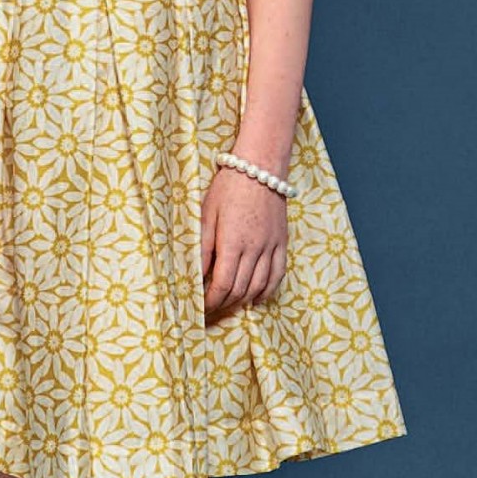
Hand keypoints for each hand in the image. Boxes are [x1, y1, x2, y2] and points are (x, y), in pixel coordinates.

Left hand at [201, 163, 287, 322]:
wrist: (259, 167)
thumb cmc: (228, 188)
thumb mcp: (206, 215)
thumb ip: (201, 248)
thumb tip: (194, 276)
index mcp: (232, 242)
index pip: (223, 285)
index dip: (211, 302)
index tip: (201, 309)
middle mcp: (254, 249)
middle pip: (240, 290)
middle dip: (223, 305)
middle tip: (211, 311)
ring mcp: (271, 246)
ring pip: (259, 286)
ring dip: (242, 301)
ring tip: (228, 305)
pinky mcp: (282, 242)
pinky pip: (278, 274)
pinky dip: (267, 291)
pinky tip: (255, 298)